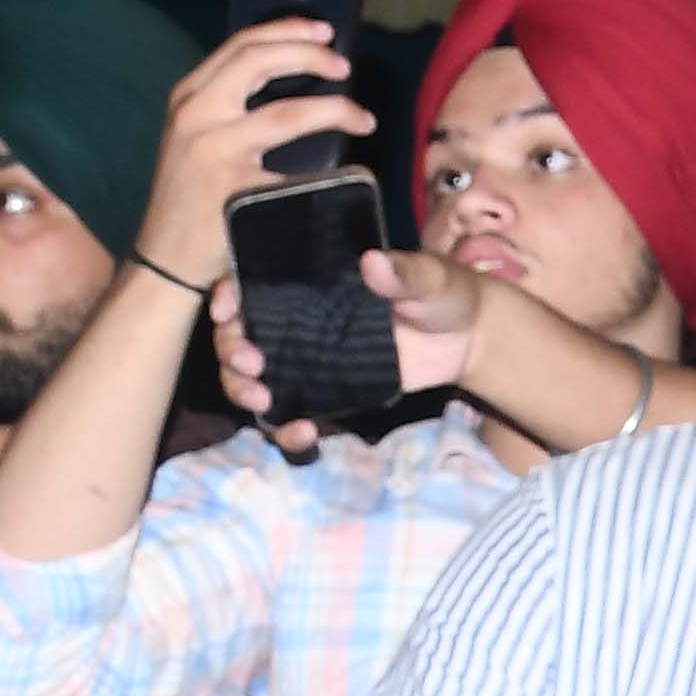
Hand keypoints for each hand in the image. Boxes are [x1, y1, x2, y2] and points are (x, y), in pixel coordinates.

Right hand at [137, 21, 371, 312]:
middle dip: (310, 56)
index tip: (322, 32)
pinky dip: (327, 168)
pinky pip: (295, 172)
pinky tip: (349, 170)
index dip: (286, 31)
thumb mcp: (195, 136)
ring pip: (287, 114)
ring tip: (363, 117)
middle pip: (259, 63)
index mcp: (189, 98)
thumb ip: (229, 105)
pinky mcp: (236, 190)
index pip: (239, 46)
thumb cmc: (190, 197)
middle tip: (345, 67)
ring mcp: (215, 152)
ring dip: (335, 111)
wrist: (166, 259)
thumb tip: (290, 71)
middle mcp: (196, 116)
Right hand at [206, 247, 475, 458]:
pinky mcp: (326, 392)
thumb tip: (373, 262)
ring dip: (243, 390)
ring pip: (253, 377)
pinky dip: (287, 428)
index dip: (229, 295)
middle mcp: (295, 319)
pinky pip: (292, 413)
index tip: (228, 311)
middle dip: (231, 351)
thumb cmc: (442, 292)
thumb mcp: (428, 277)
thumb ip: (403, 272)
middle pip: (239, 335)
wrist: (467, 339)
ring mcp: (306, 358)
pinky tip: (303, 433)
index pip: (252, 283)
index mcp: (309, 282)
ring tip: (263, 401)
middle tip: (252, 363)